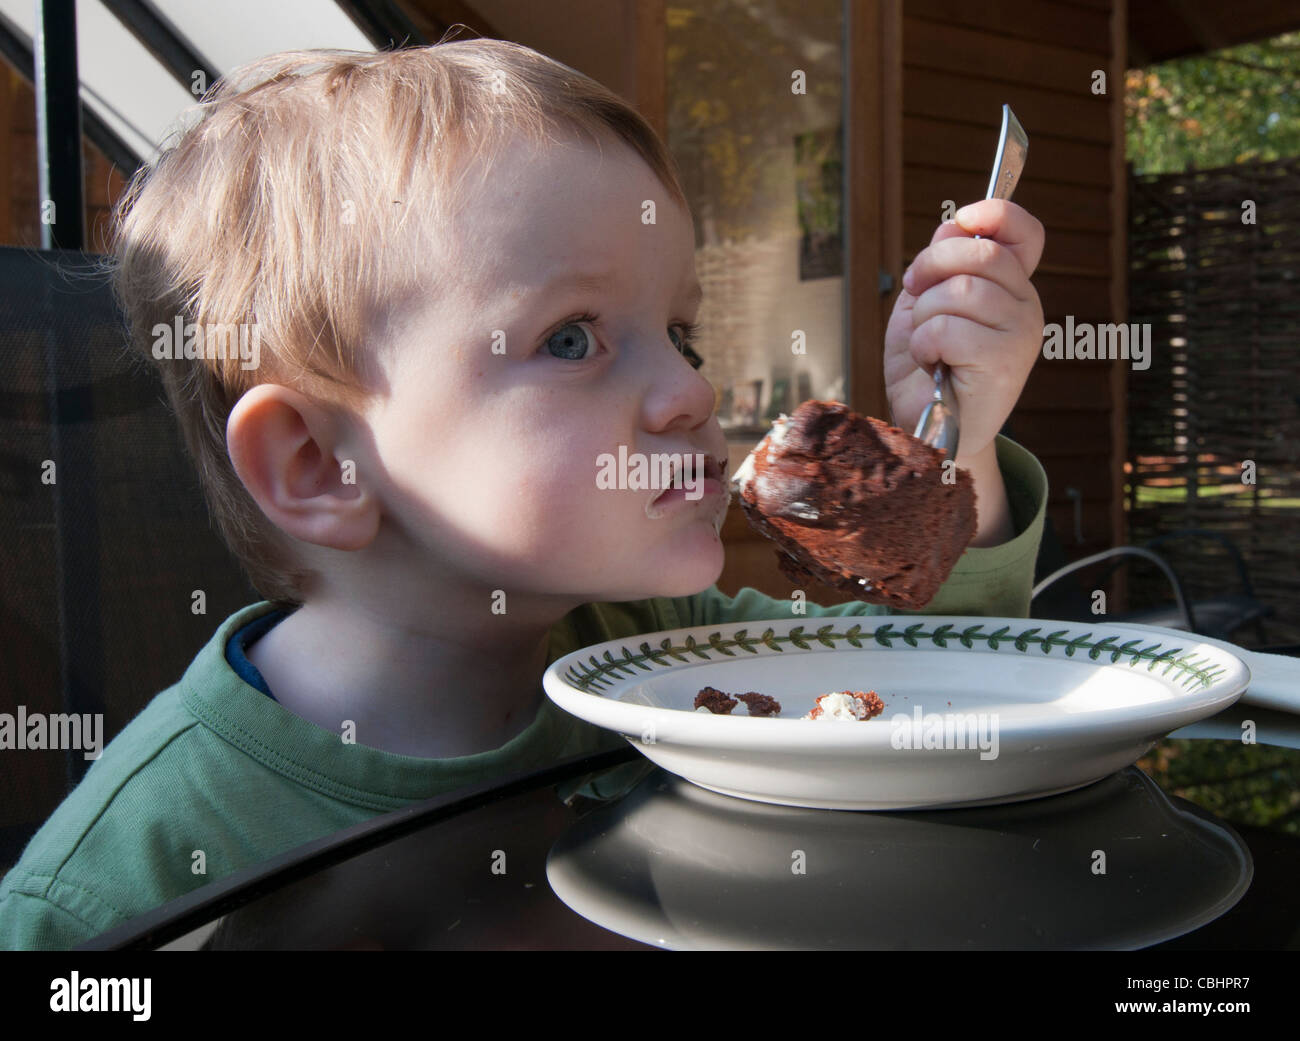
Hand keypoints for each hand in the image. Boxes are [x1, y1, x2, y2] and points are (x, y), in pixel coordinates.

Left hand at [883, 200, 1044, 462]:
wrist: (928, 429)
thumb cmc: (928, 367)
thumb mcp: (925, 303)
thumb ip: (942, 265)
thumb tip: (953, 226)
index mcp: (1011, 287)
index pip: (1026, 233)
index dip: (996, 213)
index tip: (962, 220)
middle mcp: (1026, 306)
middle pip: (981, 252)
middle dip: (930, 267)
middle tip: (914, 292)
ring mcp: (1020, 335)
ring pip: (958, 291)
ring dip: (923, 316)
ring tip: (927, 343)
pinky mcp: (1004, 363)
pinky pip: (946, 328)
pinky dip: (923, 345)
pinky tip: (932, 363)